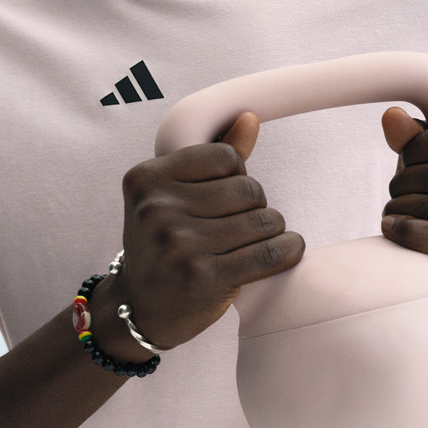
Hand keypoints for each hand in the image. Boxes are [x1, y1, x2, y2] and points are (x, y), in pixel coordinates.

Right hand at [111, 112, 304, 349]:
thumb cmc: (163, 246)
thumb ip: (212, 158)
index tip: (224, 200)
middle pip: (248, 188)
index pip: (226, 158)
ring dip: (271, 230)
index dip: (236, 177)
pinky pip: (271, 251)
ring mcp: (180, 245)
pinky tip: (286, 250)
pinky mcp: (205, 277)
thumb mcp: (172, 197)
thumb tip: (250, 118)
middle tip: (238, 228)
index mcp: (147, 180)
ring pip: (263, 219)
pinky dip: (288, 250)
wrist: (140, 309)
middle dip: (254, 207)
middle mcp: (159, 210)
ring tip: (254, 243)